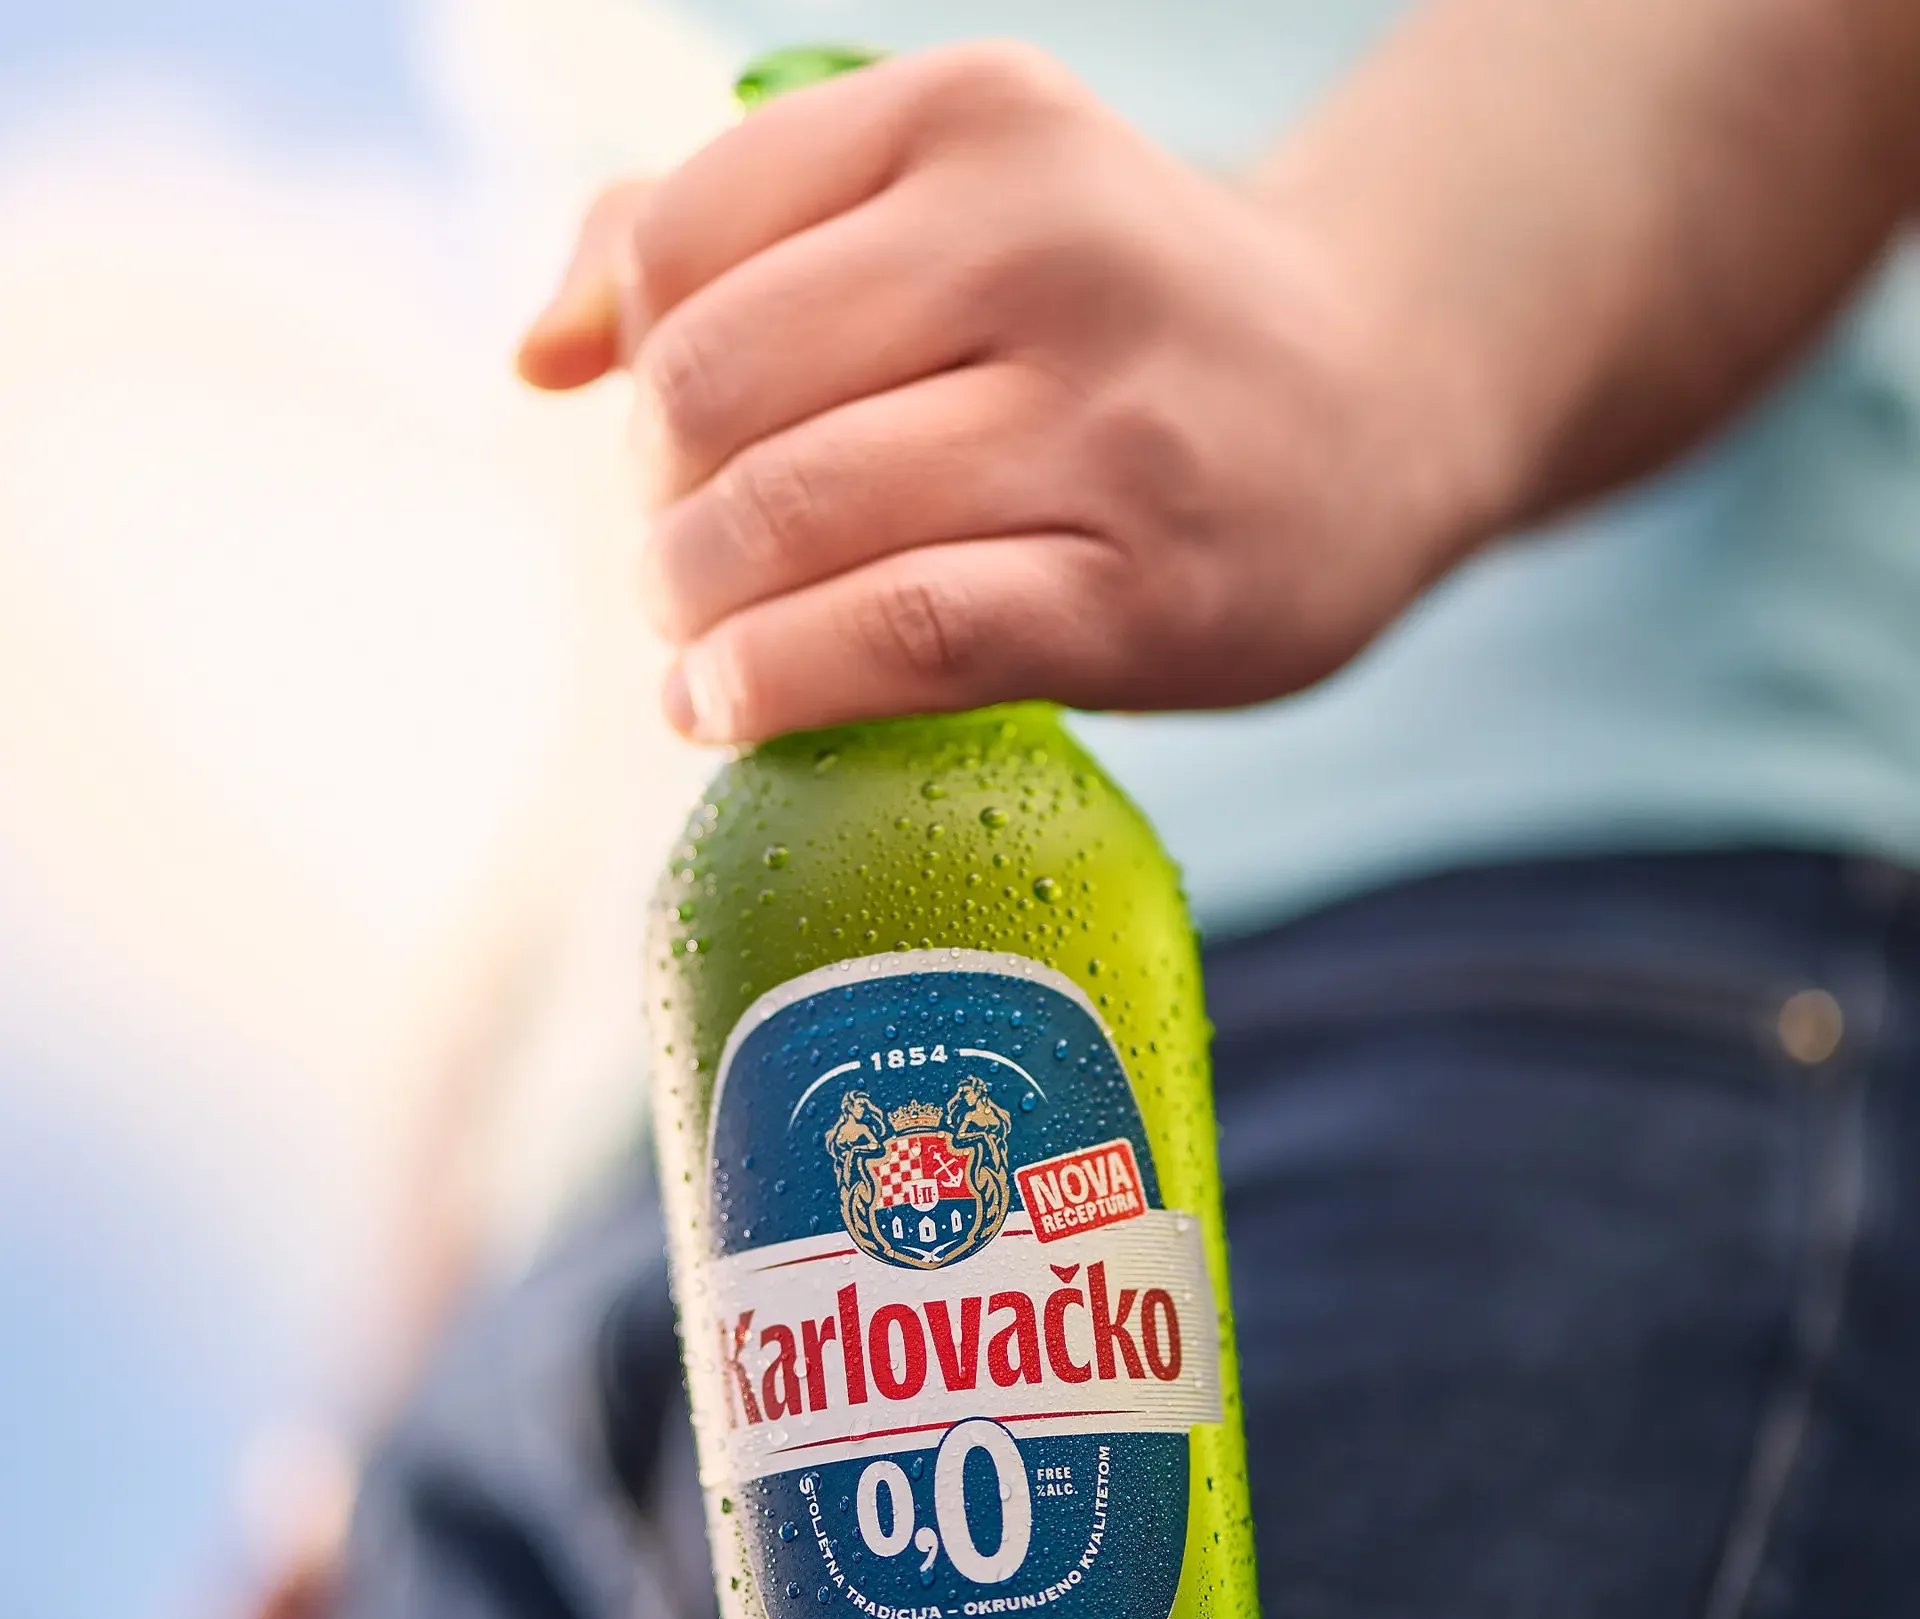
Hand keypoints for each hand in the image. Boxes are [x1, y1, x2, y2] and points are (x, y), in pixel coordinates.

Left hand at [516, 43, 1501, 743]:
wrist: (1382, 405)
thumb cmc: (1118, 315)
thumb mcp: (952, 200)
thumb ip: (726, 232)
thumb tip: (534, 352)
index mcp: (976, 116)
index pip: (680, 245)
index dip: (633, 373)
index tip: (675, 448)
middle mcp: (1043, 245)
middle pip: (713, 394)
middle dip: (657, 506)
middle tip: (686, 562)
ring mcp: (1106, 426)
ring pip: (793, 521)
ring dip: (694, 612)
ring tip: (698, 649)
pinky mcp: (1139, 593)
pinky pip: (897, 637)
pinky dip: (774, 684)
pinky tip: (730, 708)